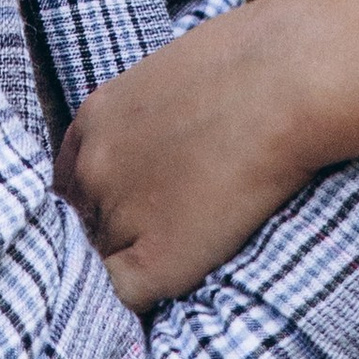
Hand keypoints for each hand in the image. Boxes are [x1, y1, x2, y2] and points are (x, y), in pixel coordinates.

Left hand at [55, 0, 311, 313]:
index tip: (136, 202)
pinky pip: (131, 297)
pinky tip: (188, 268)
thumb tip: (158, 152)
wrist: (286, 80)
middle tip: (173, 220)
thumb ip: (144, 118)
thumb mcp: (170, 75)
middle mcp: (93, 168)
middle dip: (120, 226)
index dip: (104, 199)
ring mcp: (118, 214)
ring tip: (191, 240)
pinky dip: (154, 293)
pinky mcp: (155, 260)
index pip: (72, 183)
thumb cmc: (248, 62)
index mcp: (92, 120)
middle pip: (86, 222)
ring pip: (110, 259)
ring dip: (140, 257)